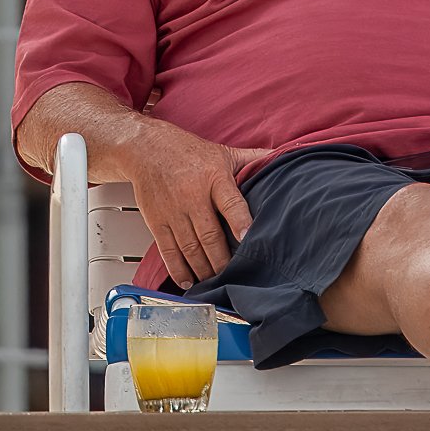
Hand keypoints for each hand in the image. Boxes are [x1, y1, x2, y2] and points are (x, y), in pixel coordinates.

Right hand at [121, 124, 271, 288]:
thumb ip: (252, 159)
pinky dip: (178, 269)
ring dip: (203, 268)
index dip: (240, 222)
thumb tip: (282, 156)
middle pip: (209, 235)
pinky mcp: (156, 222)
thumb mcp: (223, 152)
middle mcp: (193, 197)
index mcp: (214, 178)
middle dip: (222, 260)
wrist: (147, 148)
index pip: (231, 203)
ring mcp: (173, 211)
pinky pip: (168, 250)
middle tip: (234, 275)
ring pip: (190, 247)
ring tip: (215, 282)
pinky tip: (188, 280)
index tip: (248, 238)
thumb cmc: (189, 152)